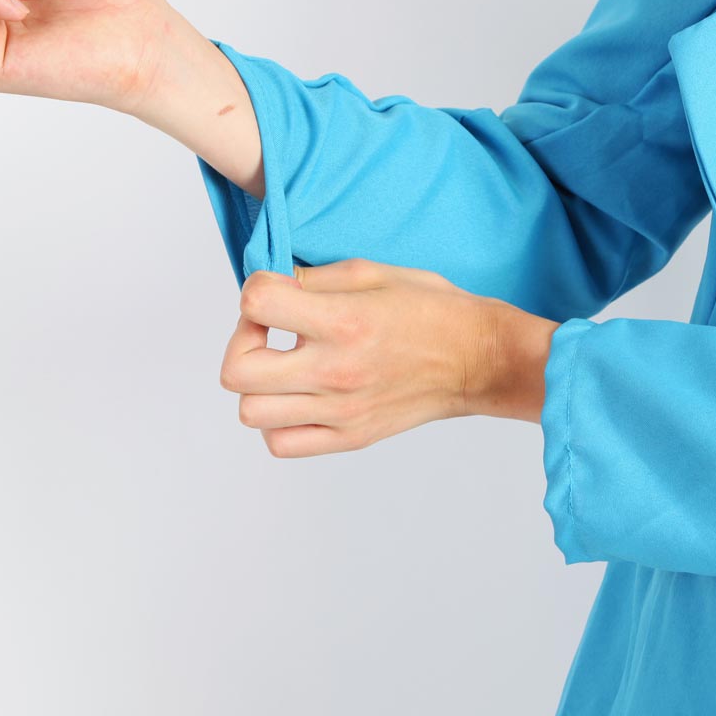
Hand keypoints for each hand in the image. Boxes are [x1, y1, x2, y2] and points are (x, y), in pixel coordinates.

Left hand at [218, 259, 507, 457]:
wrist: (478, 359)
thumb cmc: (433, 310)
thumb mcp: (374, 272)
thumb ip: (315, 278)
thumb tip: (273, 287)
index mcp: (343, 322)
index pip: (257, 304)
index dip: (254, 292)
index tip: (275, 294)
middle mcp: (336, 371)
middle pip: (237, 371)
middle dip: (242, 341)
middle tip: (268, 331)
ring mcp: (341, 412)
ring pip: (251, 412)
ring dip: (257, 384)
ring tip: (285, 366)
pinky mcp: (350, 437)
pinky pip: (282, 443)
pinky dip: (277, 421)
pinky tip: (298, 397)